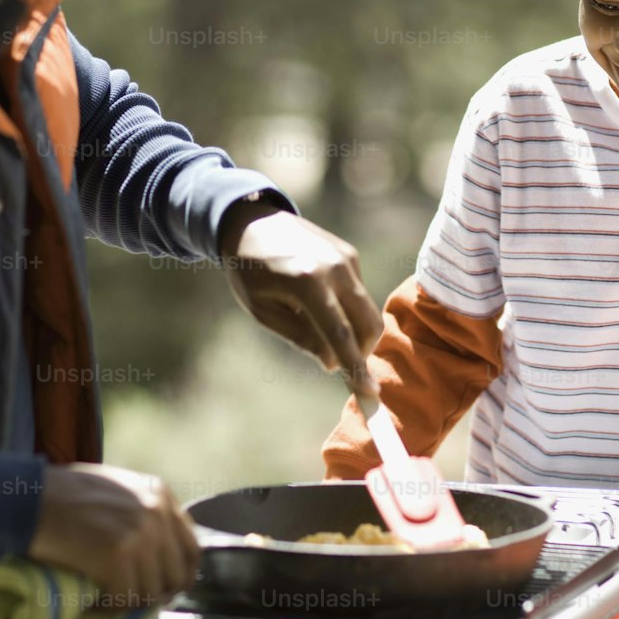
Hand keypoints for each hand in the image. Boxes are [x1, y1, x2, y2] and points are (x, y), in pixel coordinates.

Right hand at [27, 463, 200, 606]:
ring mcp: (139, 534)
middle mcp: (156, 512)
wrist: (28, 498)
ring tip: (105, 598)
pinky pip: (124, 600)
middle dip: (155, 594)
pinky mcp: (117, 557)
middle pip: (176, 575)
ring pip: (150, 592)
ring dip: (128, 603)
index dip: (180, 575)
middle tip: (131, 600)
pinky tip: (92, 601)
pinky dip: (108, 608)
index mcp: (159, 493)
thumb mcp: (117, 490)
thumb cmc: (63, 494)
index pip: (192, 547)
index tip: (162, 589)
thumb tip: (158, 556)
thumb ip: (143, 513)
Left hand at [219, 203, 381, 402]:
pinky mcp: (350, 253)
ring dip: (355, 332)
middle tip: (340, 364)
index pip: (340, 334)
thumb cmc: (249, 272)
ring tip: (318, 327)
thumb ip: (300, 337)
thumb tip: (334, 363)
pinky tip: (319, 300)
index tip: (370, 395)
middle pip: (368, 324)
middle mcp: (334, 267)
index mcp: (307, 282)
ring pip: (368, 310)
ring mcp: (346, 258)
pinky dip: (347, 309)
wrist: (250, 222)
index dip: (356, 368)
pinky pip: (358, 293)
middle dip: (362, 352)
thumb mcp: (263, 311)